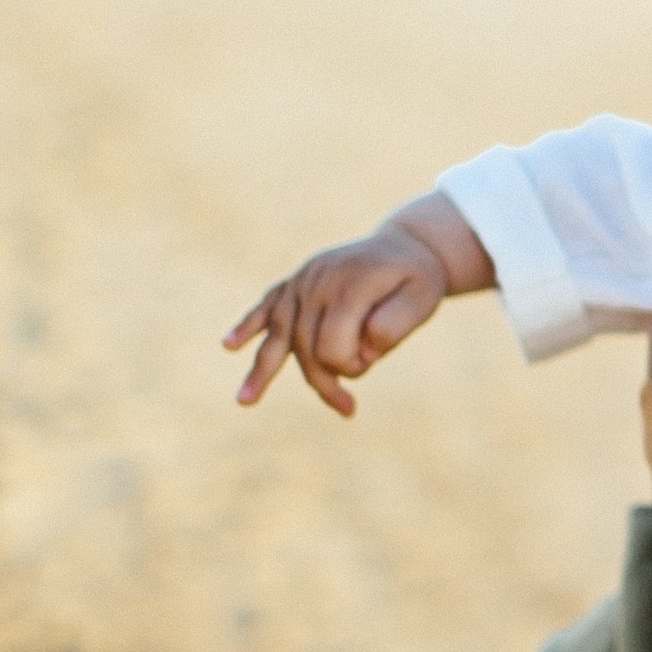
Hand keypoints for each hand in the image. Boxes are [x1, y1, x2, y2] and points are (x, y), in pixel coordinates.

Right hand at [225, 191, 483, 417]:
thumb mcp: (423, 301)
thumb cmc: (417, 279)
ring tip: (244, 402)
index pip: (333, 346)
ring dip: (261, 369)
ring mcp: (303, 280)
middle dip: (325, 377)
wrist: (405, 246)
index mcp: (350, 286)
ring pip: (280, 332)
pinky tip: (228, 344)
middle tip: (348, 404)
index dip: (352, 366)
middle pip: (305, 345)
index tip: (373, 361)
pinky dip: (247, 325)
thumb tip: (362, 350)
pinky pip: (267, 304)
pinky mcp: (295, 282)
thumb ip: (394, 326)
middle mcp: (319, 281)